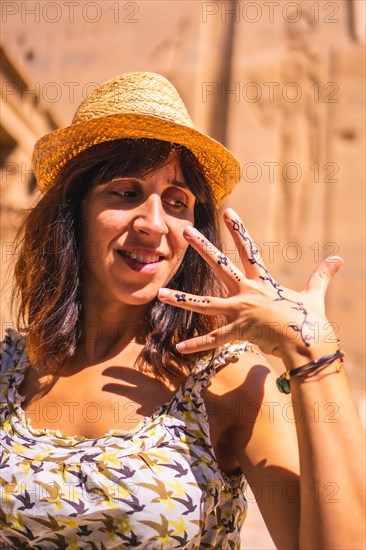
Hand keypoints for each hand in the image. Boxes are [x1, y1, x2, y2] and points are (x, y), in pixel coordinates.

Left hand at [158, 209, 342, 360]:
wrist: (307, 344)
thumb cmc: (309, 320)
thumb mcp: (313, 295)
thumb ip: (321, 276)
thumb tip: (339, 260)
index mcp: (262, 280)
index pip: (248, 249)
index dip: (238, 229)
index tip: (228, 212)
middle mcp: (246, 292)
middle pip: (220, 264)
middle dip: (202, 246)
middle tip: (186, 230)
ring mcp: (239, 312)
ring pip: (204, 304)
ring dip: (181, 298)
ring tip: (160, 293)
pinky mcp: (237, 332)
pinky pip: (213, 339)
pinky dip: (197, 344)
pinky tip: (179, 347)